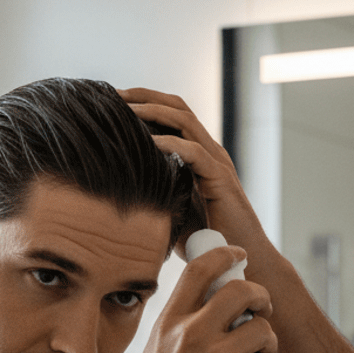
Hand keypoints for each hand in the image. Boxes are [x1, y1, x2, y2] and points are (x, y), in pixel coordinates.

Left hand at [120, 87, 273, 260]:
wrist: (242, 258)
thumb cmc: (206, 239)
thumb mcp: (172, 209)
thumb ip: (154, 191)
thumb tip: (116, 189)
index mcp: (197, 154)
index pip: (170, 114)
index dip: (143, 102)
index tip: (111, 102)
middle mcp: (208, 151)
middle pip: (176, 107)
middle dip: (143, 96)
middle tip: (111, 94)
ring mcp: (216, 162)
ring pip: (185, 120)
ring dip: (153, 110)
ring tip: (125, 108)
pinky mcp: (220, 179)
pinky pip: (194, 151)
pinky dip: (170, 143)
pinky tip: (148, 142)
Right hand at [122, 244, 278, 352]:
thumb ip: (178, 329)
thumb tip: (205, 310)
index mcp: (170, 322)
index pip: (201, 269)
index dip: (226, 255)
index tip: (240, 257)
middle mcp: (193, 332)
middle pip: (243, 291)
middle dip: (261, 299)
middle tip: (263, 313)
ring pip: (263, 330)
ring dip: (268, 345)